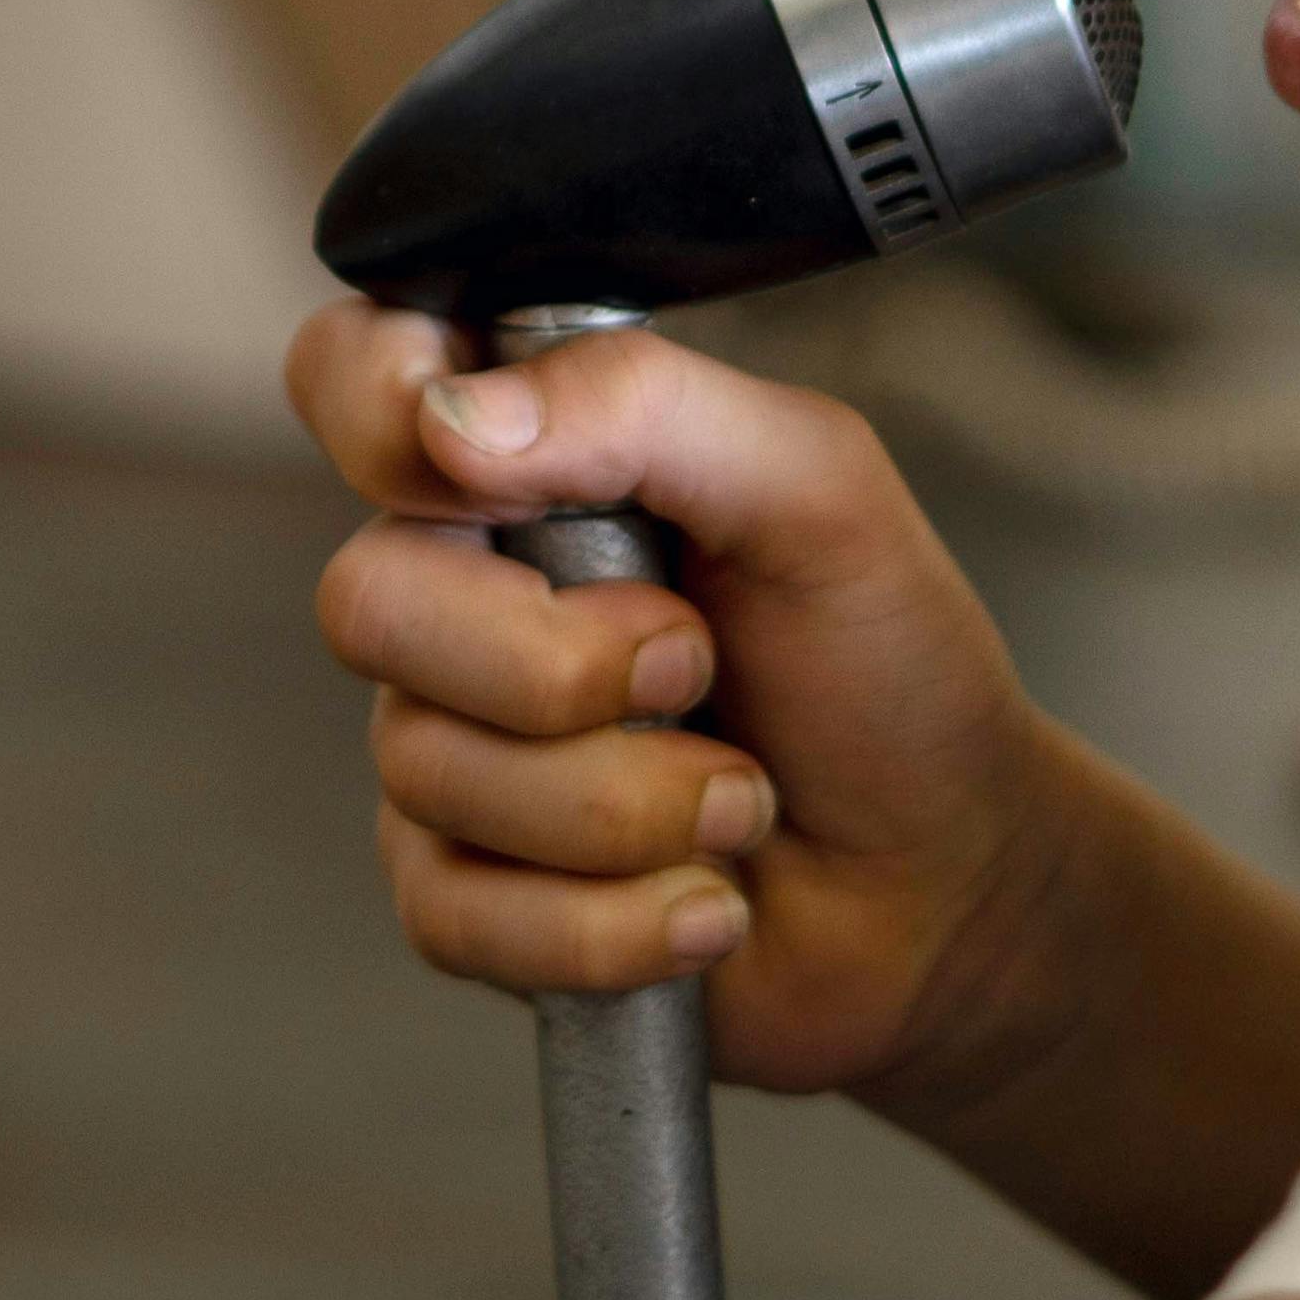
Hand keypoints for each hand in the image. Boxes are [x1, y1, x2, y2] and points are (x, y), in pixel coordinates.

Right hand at [289, 301, 1088, 1112]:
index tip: (484, 475)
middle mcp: (464, 595)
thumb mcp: (818, 491)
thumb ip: (649, 405)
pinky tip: (704, 902)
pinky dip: (617, 922)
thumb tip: (453, 418)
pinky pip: (459, 914)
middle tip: (698, 666)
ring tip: (740, 798)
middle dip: (560, 665)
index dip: (373, 407)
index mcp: (531, 460)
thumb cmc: (887, 672)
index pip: (352, 377)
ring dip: (633, 804)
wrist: (948, 886)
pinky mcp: (464, 901)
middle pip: (369, 601)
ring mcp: (450, 751)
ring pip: (430, 771)